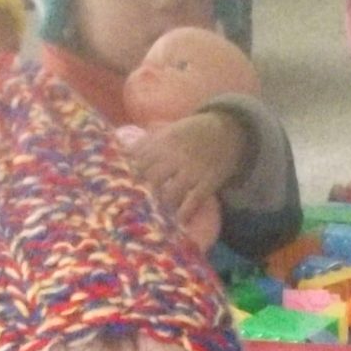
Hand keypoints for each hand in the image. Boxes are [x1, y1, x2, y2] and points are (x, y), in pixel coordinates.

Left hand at [127, 111, 246, 232]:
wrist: (228, 129)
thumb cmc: (194, 131)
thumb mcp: (170, 130)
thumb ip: (148, 142)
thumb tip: (122, 150)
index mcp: (163, 143)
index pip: (139, 161)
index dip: (130, 174)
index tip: (123, 185)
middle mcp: (175, 157)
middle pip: (152, 179)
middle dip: (144, 193)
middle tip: (137, 205)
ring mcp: (192, 171)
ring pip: (170, 193)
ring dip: (162, 205)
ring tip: (157, 215)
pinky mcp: (207, 182)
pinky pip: (193, 201)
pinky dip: (185, 213)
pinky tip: (179, 221)